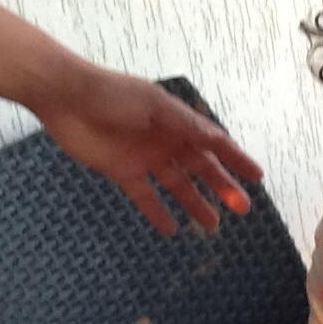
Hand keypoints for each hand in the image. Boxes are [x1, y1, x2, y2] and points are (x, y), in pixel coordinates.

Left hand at [31, 62, 262, 235]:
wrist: (65, 97)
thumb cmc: (112, 94)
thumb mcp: (155, 107)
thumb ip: (187, 126)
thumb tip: (219, 140)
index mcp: (179, 122)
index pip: (216, 144)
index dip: (237, 160)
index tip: (257, 177)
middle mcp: (167, 141)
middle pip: (201, 168)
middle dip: (223, 187)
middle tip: (241, 208)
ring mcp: (146, 158)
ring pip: (178, 186)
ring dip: (195, 204)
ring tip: (212, 225)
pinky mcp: (122, 171)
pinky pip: (145, 196)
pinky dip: (157, 212)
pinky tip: (171, 229)